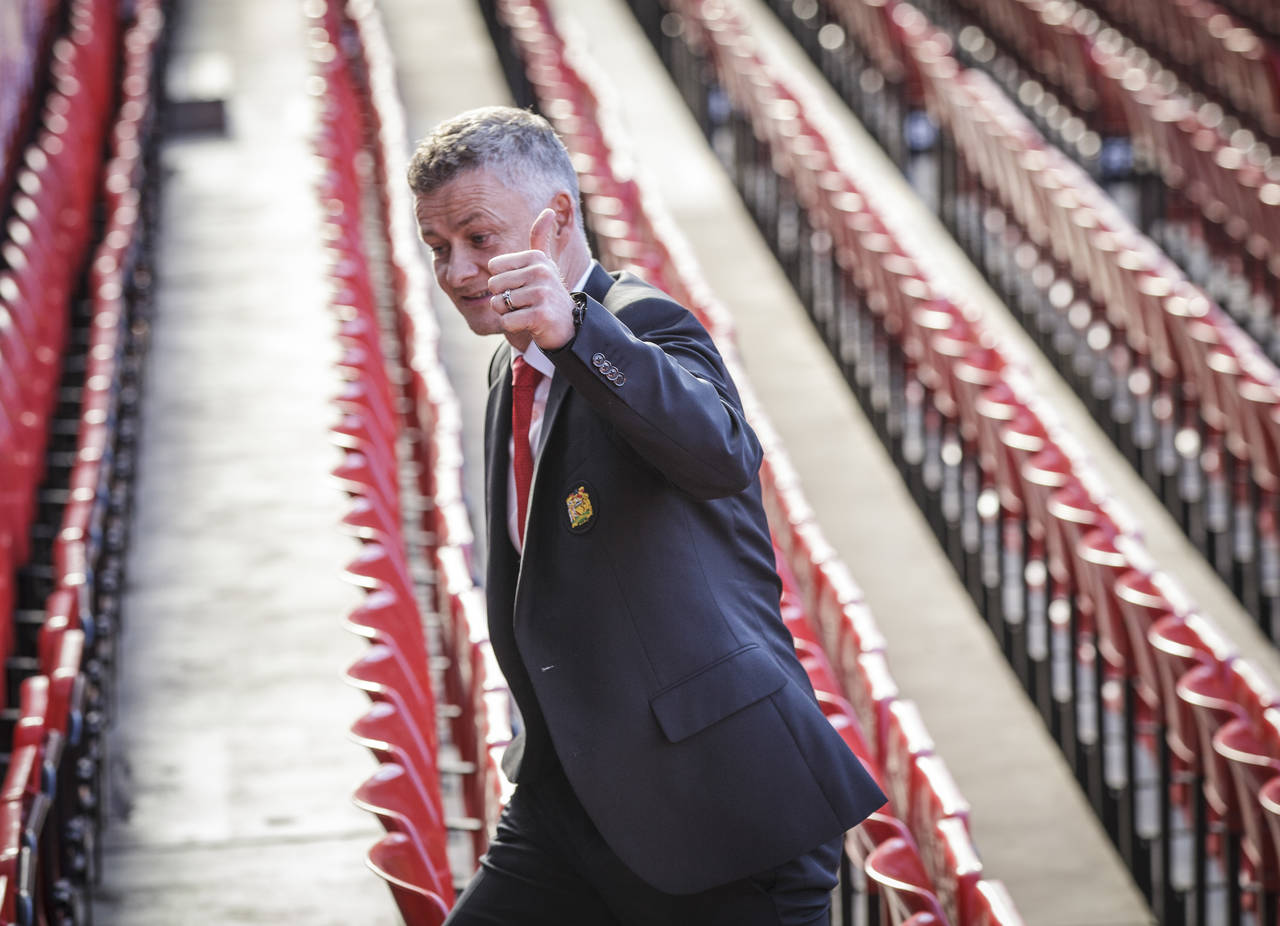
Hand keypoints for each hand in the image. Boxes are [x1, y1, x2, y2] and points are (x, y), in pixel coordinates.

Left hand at [487, 208, 576, 349]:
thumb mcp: (544, 264)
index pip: (493, 267)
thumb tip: (549, 209)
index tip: (522, 286)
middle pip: (494, 285)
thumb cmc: (548, 294)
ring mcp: (542, 293)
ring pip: (499, 304)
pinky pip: (507, 321)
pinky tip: (529, 324)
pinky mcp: (541, 315)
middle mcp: (541, 272)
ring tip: (527, 312)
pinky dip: (513, 326)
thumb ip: (541, 238)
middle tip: (524, 303)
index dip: (502, 281)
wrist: (569, 326)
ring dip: (508, 313)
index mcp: (536, 257)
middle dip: (502, 299)